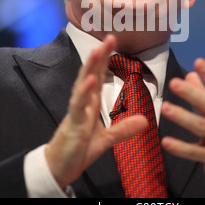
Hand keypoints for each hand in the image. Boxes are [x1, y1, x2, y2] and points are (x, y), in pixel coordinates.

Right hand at [45, 34, 147, 188]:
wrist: (60, 168)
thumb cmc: (79, 149)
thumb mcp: (107, 139)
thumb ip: (124, 128)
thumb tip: (145, 120)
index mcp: (91, 102)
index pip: (99, 75)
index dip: (106, 59)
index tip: (113, 41)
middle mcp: (83, 102)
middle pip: (92, 73)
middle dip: (100, 55)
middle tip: (110, 37)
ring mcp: (77, 110)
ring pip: (83, 84)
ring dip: (90, 66)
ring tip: (97, 50)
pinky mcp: (73, 123)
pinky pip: (77, 105)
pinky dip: (83, 91)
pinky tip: (90, 79)